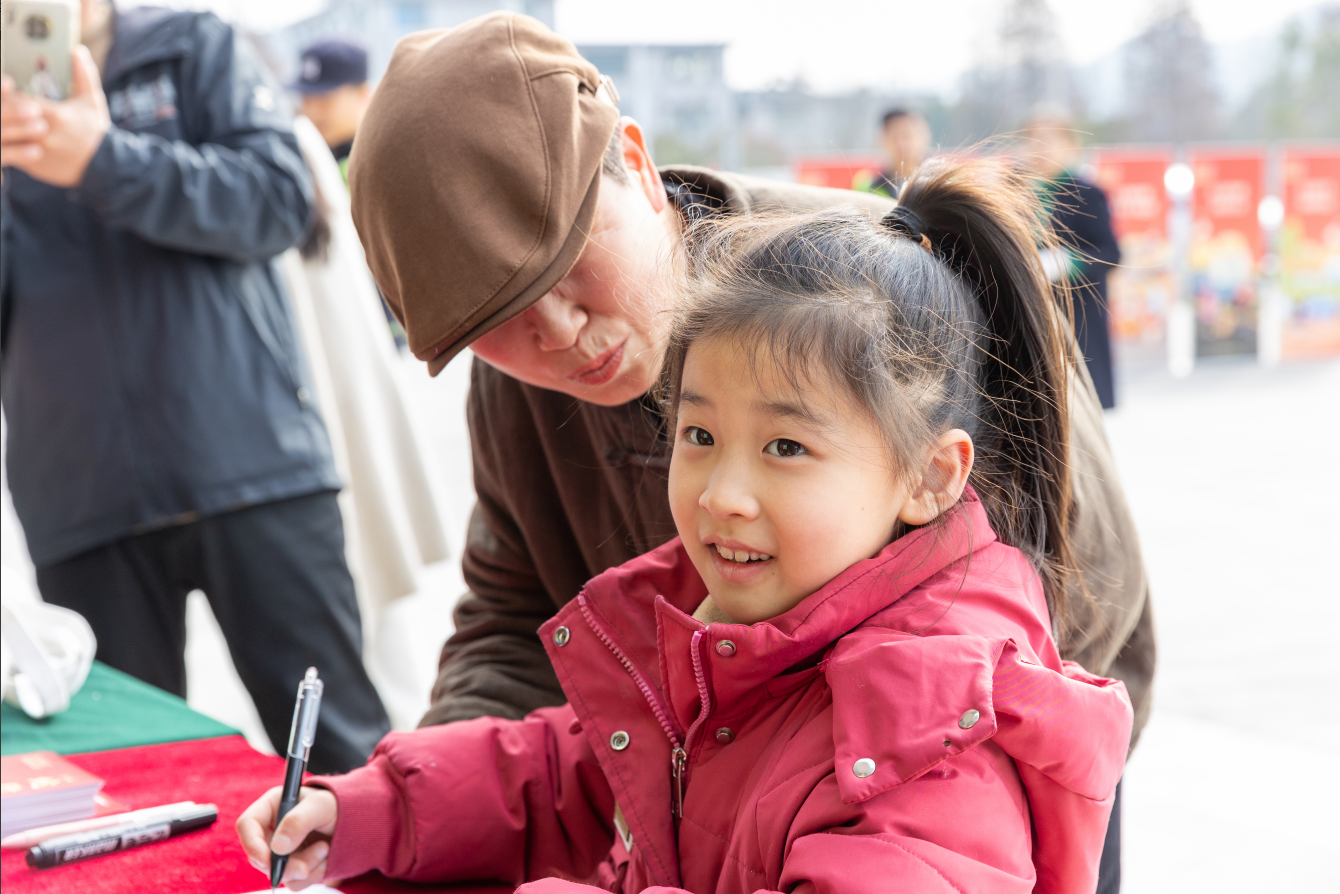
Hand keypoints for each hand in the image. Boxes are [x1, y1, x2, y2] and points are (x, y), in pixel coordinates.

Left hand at [1, 46, 109, 187]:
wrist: (106, 168)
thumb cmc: (97, 133)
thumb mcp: (92, 102)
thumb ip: (84, 75)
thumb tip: (78, 51)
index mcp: (55, 115)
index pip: (17, 100)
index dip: (6, 94)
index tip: (6, 90)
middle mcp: (43, 134)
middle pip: (7, 117)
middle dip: (2, 111)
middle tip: (2, 106)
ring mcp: (37, 152)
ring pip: (6, 136)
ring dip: (2, 128)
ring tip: (2, 123)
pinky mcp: (34, 166)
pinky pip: (11, 154)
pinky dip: (7, 146)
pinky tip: (6, 139)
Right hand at [235, 785, 338, 890]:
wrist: (358, 820)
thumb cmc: (337, 804)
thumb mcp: (321, 806)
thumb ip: (299, 821)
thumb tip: (277, 847)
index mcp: (272, 806)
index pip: (247, 825)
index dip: (251, 844)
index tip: (267, 860)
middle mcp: (272, 830)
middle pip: (260, 855)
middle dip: (284, 865)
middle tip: (306, 868)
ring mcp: (282, 850)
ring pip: (278, 872)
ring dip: (303, 868)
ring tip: (325, 849)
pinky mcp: (294, 866)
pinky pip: (294, 881)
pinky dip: (312, 874)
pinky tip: (326, 858)